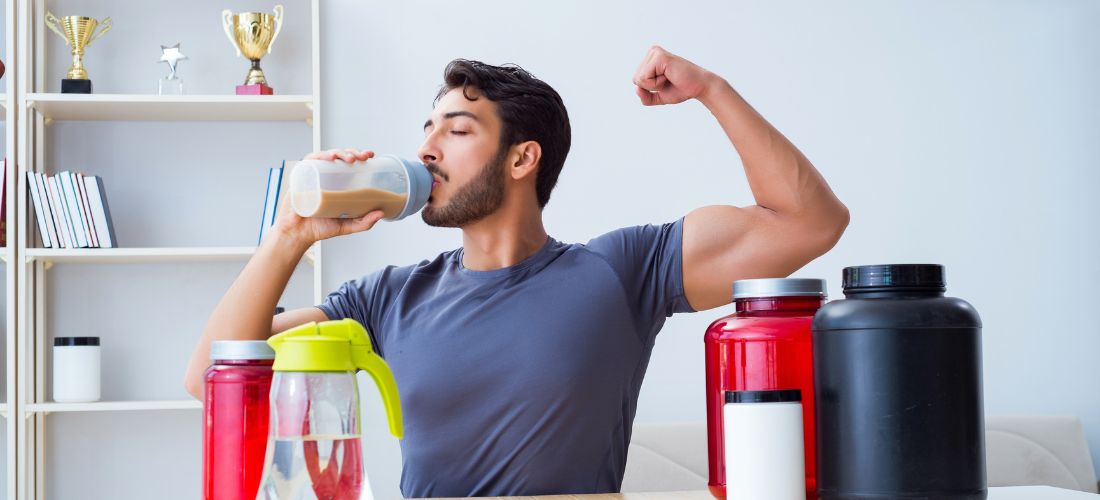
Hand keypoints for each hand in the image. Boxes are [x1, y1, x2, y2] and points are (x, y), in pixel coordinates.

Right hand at [269, 148, 386, 249]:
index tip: (371, 155)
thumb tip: (381, 213)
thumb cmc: (320, 228)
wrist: (298, 234)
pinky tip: (330, 157)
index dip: (360, 156)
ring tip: (350, 159)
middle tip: (363, 157)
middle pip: (340, 157)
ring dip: (340, 152)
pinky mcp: (301, 176)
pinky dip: (320, 156)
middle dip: (353, 152)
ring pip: (327, 155)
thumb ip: (364, 222)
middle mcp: (326, 176)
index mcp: (338, 184)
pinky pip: (310, 161)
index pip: (350, 164)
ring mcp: (314, 175)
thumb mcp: (347, 226)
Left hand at [633, 45, 719, 105]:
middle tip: (668, 80)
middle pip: (635, 79)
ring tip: (669, 77)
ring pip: (639, 79)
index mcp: (651, 59)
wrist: (698, 87)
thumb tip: (636, 88)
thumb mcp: (658, 96)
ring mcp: (655, 52)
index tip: (665, 82)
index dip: (650, 88)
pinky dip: (656, 84)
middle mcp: (652, 52)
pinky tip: (669, 76)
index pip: (636, 80)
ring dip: (654, 85)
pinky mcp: (659, 56)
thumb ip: (645, 97)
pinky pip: (644, 78)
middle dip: (651, 87)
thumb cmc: (681, 89)